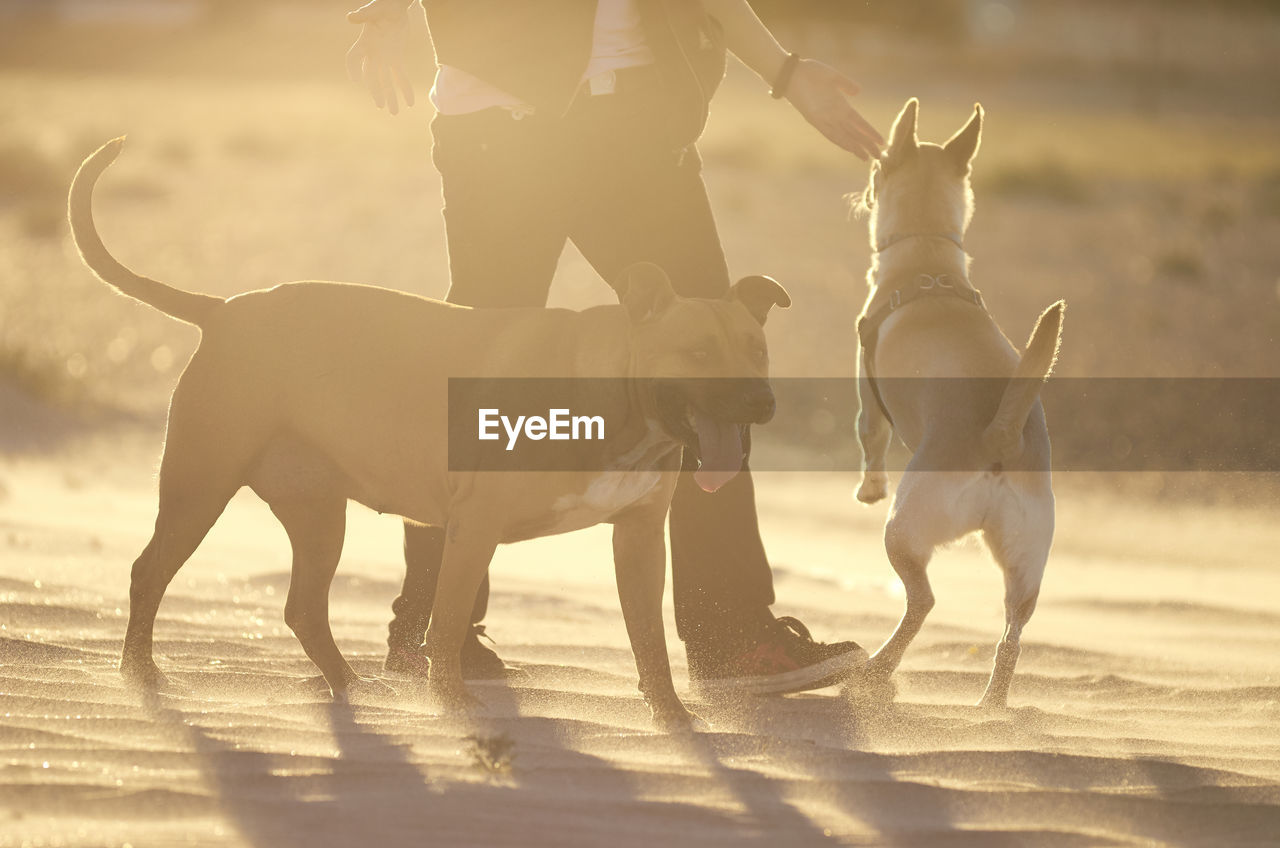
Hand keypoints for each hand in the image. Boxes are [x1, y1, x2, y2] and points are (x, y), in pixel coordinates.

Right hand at [345, 0, 415, 114]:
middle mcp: (373, 53)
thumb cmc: (384, 5)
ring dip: (390, 96)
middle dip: (377, 91)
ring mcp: (385, 57)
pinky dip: (405, 89)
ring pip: (386, 81)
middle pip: (372, 76)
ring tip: (394, 112)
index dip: (353, 70)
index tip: (357, 80)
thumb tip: (350, 17)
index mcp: (364, 43)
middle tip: (381, 106)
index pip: (353, 59)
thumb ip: (364, 15)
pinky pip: (400, 76)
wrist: (397, 6)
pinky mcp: (397, 58)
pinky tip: (410, 103)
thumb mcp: (375, 10)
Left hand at [784, 59, 883, 160]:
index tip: (881, 141)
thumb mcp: (833, 77)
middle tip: (879, 157)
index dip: (870, 132)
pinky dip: (841, 141)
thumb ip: (846, 84)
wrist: (792, 72)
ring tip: (866, 158)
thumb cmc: (810, 72)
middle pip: (854, 134)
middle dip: (866, 145)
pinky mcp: (815, 119)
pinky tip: (850, 148)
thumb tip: (858, 92)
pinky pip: (830, 133)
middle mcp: (834, 115)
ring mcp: (825, 118)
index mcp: (840, 105)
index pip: (859, 123)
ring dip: (855, 147)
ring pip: (844, 137)